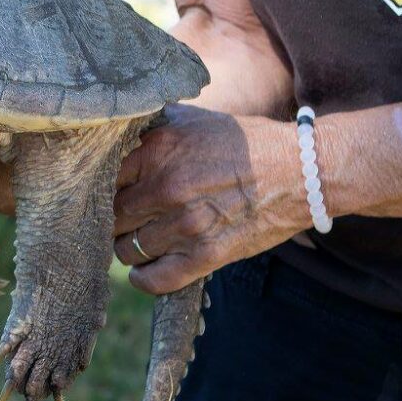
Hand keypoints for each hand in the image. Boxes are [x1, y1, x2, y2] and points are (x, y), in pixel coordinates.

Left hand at [113, 105, 308, 293]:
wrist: (301, 172)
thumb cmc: (244, 144)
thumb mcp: (194, 120)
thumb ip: (152, 126)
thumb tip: (115, 128)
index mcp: (158, 150)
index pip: (103, 179)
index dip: (100, 190)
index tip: (106, 195)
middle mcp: (166, 187)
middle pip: (111, 216)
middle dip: (113, 220)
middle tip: (122, 221)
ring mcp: (186, 224)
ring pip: (127, 249)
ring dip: (128, 248)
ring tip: (138, 240)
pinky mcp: (206, 255)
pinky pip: (154, 279)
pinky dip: (143, 278)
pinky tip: (145, 268)